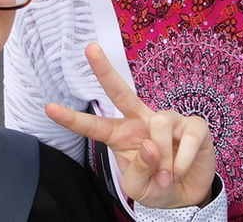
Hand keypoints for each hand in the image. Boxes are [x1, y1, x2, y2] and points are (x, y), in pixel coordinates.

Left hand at [45, 43, 215, 208]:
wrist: (188, 195)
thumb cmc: (157, 186)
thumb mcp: (140, 189)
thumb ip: (139, 170)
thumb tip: (150, 145)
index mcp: (122, 136)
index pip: (95, 126)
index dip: (72, 119)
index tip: (49, 108)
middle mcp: (142, 121)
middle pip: (120, 91)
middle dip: (104, 70)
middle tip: (89, 48)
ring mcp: (169, 120)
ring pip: (159, 125)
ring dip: (164, 158)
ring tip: (168, 175)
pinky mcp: (194, 126)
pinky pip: (187, 139)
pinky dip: (182, 161)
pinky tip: (181, 170)